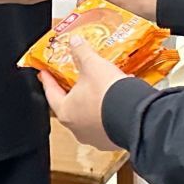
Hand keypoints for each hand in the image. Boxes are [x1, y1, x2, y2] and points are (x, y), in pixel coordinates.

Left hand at [39, 36, 126, 151]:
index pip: (51, 93)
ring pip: (90, 116)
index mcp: (66, 112)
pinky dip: (109, 112)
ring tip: (101, 88)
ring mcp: (96, 137)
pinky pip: (107, 123)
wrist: (138, 117)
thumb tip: (75, 41)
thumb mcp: (93, 66)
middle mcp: (78, 129)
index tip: (45, 73)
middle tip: (74, 80)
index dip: (48, 80)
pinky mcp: (112, 141)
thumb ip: (82, 52)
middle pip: (70, 106)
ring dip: (94, 103)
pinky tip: (118, 100)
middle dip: (73, 92)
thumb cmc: (109, 95)